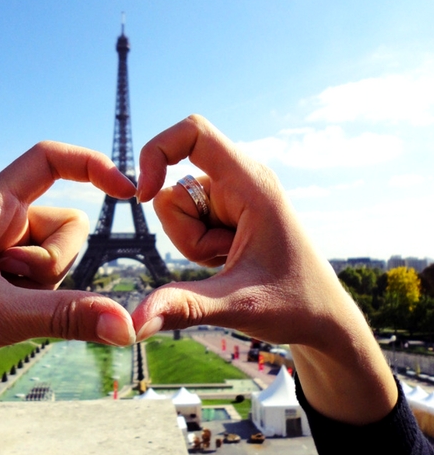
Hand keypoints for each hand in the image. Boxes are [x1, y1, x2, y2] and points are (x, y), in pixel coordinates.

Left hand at [0, 141, 136, 404]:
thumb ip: (67, 317)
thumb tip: (127, 325)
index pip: (49, 159)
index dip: (92, 165)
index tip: (127, 192)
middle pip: (68, 225)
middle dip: (53, 262)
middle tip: (7, 282)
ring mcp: (3, 253)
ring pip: (61, 259)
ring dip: (43, 288)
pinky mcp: (4, 281)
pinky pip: (48, 285)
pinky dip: (37, 303)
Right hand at [132, 115, 396, 424]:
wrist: (321, 317)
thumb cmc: (294, 304)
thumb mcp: (237, 305)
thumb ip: (184, 306)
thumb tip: (132, 322)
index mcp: (251, 183)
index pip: (194, 132)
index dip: (158, 150)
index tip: (143, 194)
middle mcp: (240, 180)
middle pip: (175, 187)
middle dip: (184, 232)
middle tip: (225, 257)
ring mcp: (232, 195)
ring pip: (176, 208)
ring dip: (192, 242)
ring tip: (230, 259)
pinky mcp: (226, 210)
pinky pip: (187, 220)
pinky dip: (197, 245)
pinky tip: (229, 259)